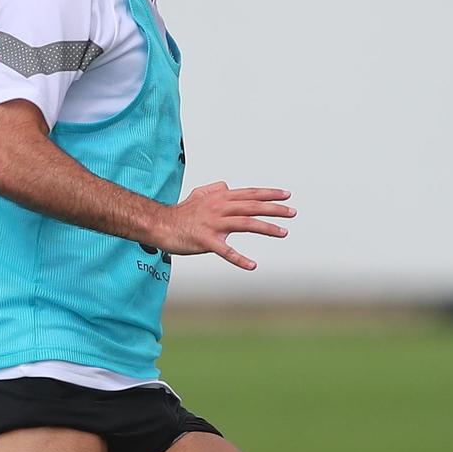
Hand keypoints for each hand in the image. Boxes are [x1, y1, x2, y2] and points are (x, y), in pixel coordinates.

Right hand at [159, 183, 294, 270]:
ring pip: (245, 224)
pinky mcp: (206, 240)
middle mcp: (219, 208)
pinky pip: (226, 251)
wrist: (160, 225)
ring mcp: (213, 224)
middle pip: (252, 206)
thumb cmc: (181, 213)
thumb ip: (214, 189)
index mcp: (220, 198)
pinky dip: (240, 259)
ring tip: (283, 233)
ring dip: (266, 228)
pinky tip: (252, 265)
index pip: (249, 194)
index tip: (286, 195)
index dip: (269, 194)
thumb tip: (227, 185)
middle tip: (292, 212)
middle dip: (274, 209)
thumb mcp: (198, 195)